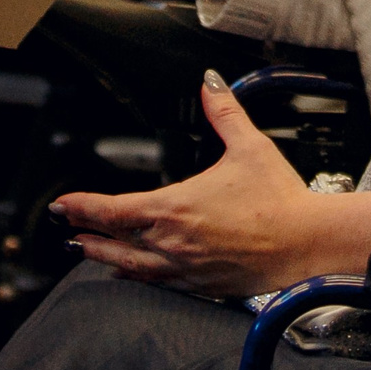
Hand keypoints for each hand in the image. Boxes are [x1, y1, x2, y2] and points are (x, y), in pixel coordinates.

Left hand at [55, 72, 333, 295]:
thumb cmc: (280, 199)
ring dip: (103, 256)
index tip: (63, 204)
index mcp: (175, 208)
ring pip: (130, 266)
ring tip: (86, 251)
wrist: (307, 243)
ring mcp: (185, 268)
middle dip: (85, 231)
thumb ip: (224, 113)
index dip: (82, 207)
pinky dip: (135, 276)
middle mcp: (172, 243)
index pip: (113, 210)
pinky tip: (128, 273)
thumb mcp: (249, 147)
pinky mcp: (201, 285)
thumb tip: (211, 84)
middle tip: (65, 227)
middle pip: (114, 239)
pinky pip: (156, 283)